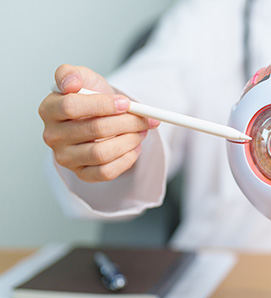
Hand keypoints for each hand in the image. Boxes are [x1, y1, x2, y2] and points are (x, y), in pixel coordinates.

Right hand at [39, 64, 159, 181]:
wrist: (98, 117)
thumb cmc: (90, 98)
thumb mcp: (83, 77)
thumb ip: (72, 73)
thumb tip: (71, 83)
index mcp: (49, 109)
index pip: (71, 106)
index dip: (103, 104)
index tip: (126, 103)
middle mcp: (52, 136)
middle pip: (94, 130)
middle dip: (126, 122)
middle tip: (145, 118)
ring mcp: (66, 158)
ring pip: (101, 153)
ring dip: (129, 141)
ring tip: (142, 131)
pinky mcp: (82, 174)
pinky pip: (106, 172)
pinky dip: (127, 159)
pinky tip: (134, 147)